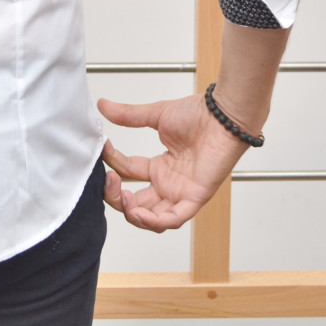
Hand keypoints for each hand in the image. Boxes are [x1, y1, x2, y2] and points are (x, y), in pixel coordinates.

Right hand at [98, 94, 247, 232]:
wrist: (222, 116)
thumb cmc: (198, 115)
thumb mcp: (156, 115)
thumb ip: (128, 115)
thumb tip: (102, 105)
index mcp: (160, 167)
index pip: (128, 172)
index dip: (113, 162)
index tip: (102, 147)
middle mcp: (168, 184)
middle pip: (136, 203)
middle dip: (117, 197)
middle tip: (108, 180)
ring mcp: (181, 193)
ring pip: (153, 218)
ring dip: (133, 213)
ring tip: (122, 197)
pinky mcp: (194, 198)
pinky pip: (174, 218)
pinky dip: (155, 221)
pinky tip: (138, 213)